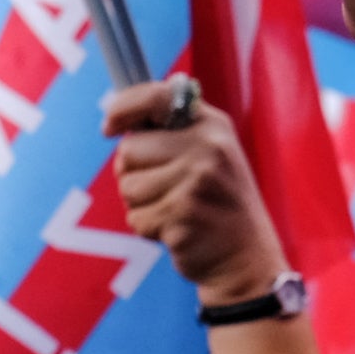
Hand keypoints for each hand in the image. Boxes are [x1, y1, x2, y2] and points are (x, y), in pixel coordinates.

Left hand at [102, 84, 287, 305]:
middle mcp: (208, 148)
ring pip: (128, 186)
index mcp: (212, 125)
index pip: (155, 97)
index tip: (109, 126)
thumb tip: (117, 119)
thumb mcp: (210, 154)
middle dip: (133, 172)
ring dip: (140, 203)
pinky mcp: (182, 216)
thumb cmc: (217, 202)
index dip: (124, 107)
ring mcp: (196, 182)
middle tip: (163, 187)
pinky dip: (147, 227)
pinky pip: (136, 218)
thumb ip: (172, 132)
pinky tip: (175, 229)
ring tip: (173, 209)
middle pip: (129, 149)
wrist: (245, 256)